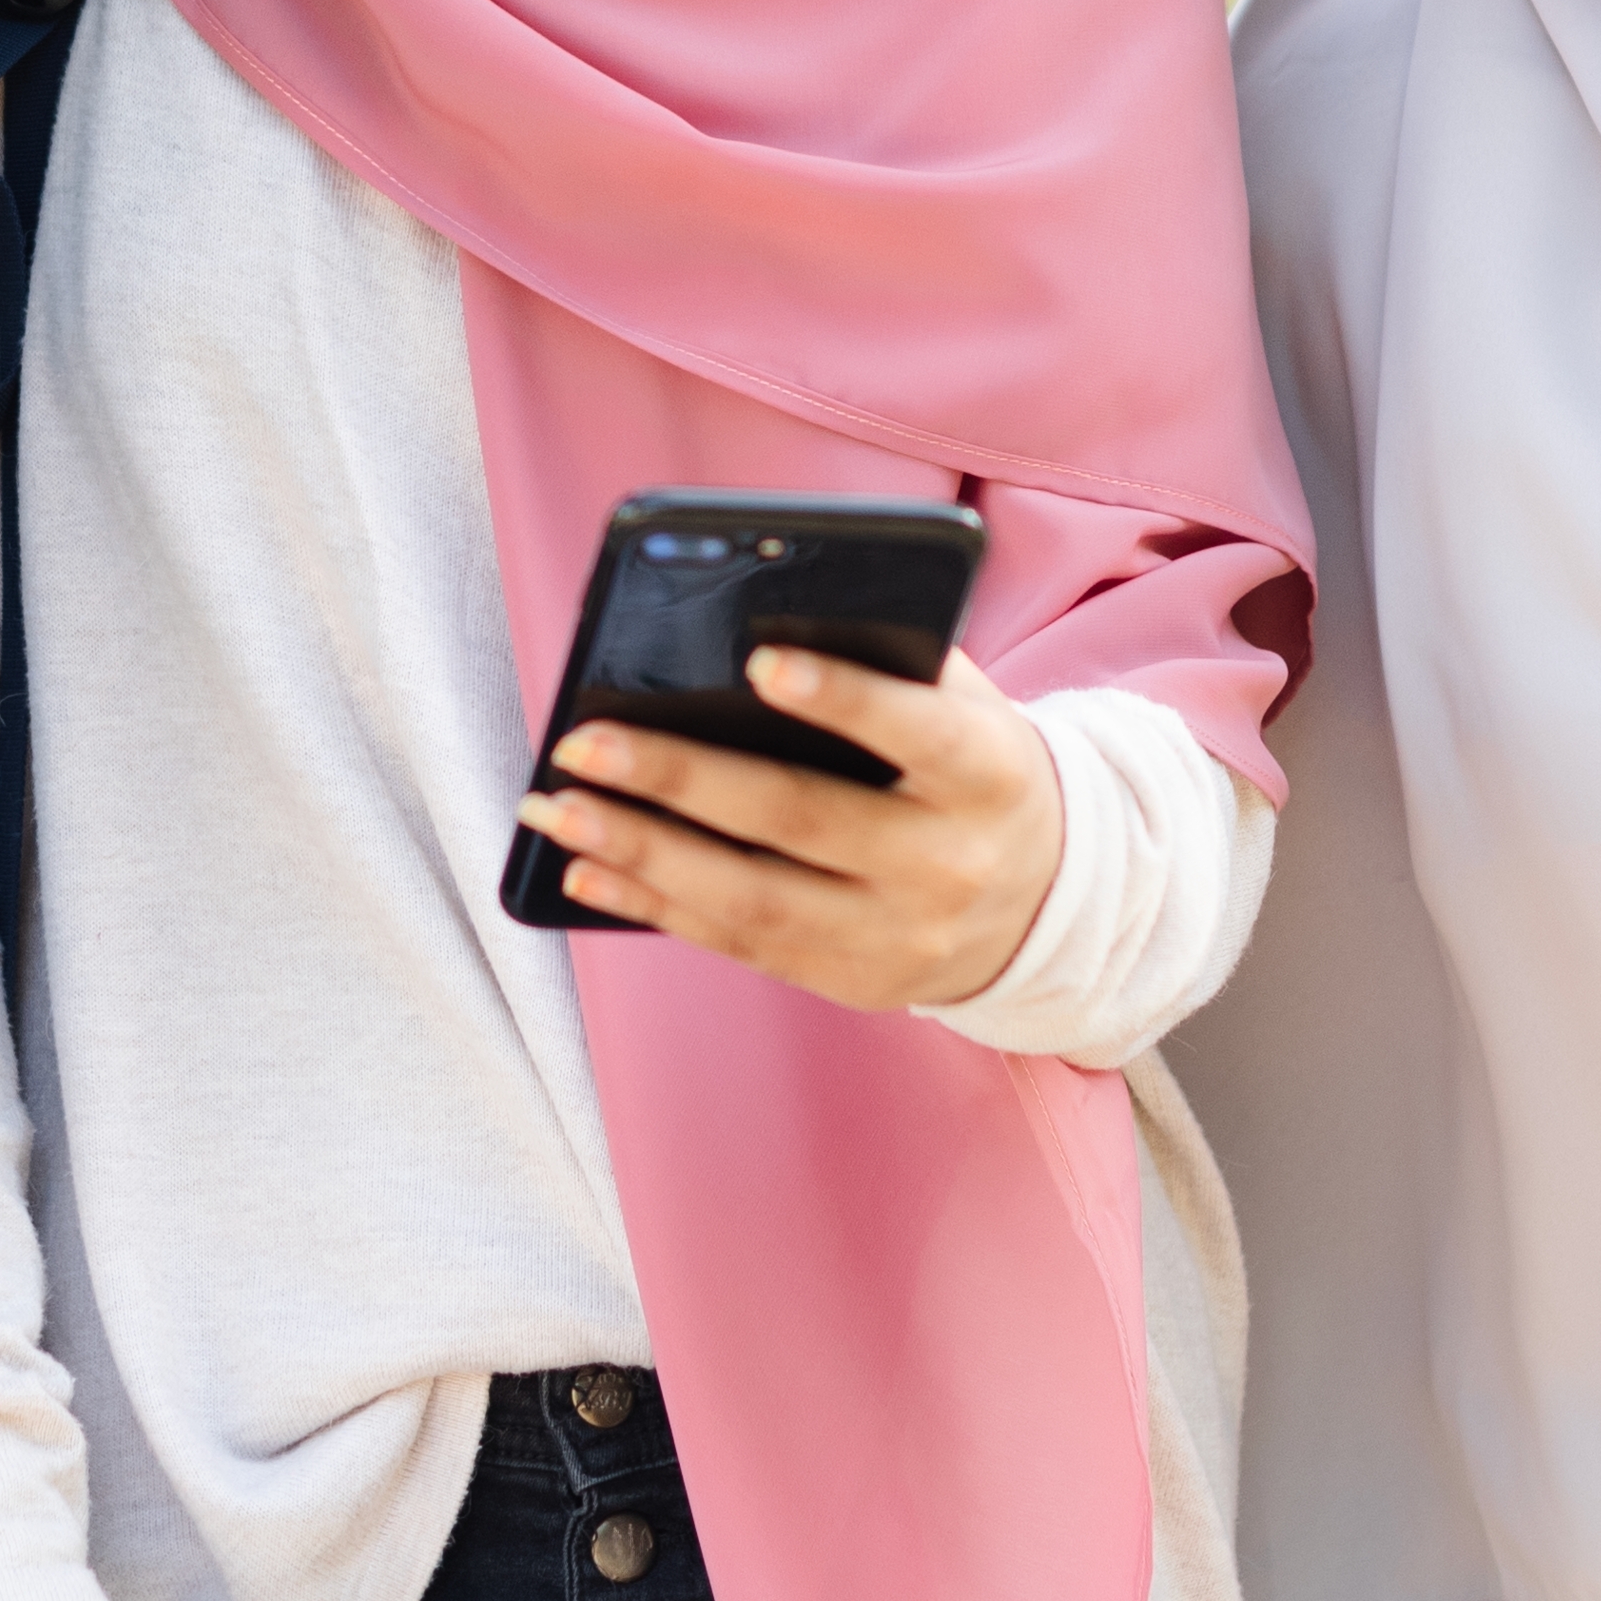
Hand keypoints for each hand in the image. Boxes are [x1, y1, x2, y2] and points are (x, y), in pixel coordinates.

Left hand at [520, 642, 1068, 1015]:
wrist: (1043, 902)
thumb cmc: (972, 767)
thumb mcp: (967, 706)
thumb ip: (890, 662)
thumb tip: (754, 620)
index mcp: (988, 774)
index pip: (918, 734)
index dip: (843, 699)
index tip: (760, 663)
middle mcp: (948, 863)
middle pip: (800, 819)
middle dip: (680, 778)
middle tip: (582, 743)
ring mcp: (899, 936)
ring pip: (753, 896)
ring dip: (640, 853)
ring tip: (557, 810)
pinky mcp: (852, 981)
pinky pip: (739, 944)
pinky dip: (654, 907)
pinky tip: (586, 873)